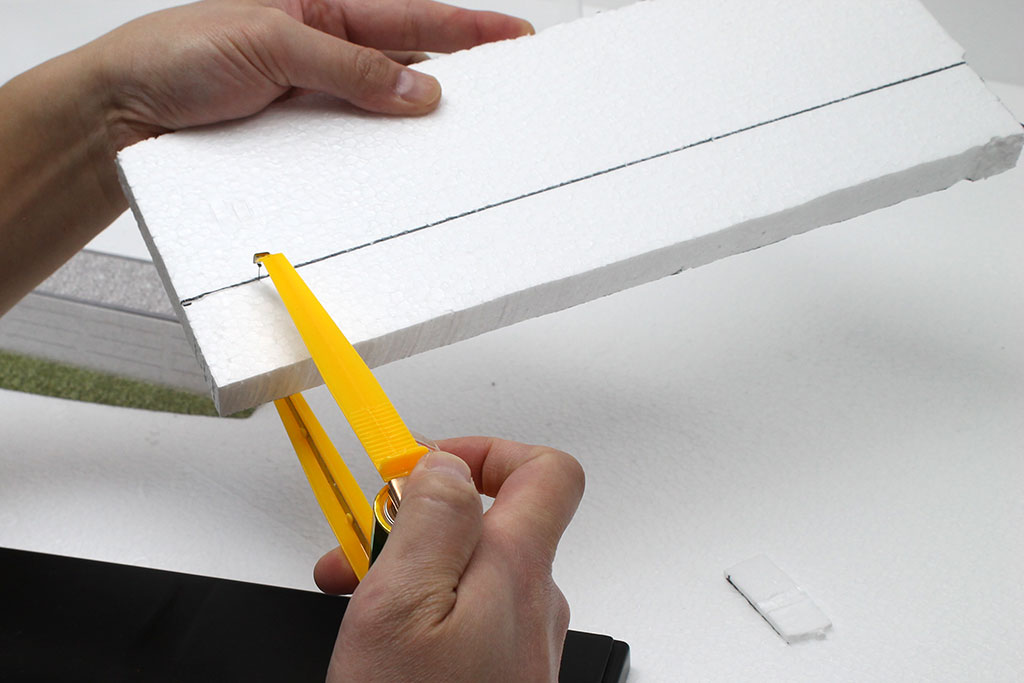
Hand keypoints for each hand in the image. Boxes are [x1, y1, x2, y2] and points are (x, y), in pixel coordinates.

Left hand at [0, 0, 531, 311]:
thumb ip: (348, 65)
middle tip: (504, 98)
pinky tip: (396, 174)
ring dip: (415, 131)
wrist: (120, 115)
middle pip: (408, 67)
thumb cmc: (173, 55)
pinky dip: (376, 168)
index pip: (411, 17)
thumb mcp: (269, 41)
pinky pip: (351, 156)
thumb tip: (416, 88)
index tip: (513, 37)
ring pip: (384, 117)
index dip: (467, 28)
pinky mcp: (300, 148)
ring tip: (458, 143)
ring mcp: (315, 104)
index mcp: (321, 9)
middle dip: (458, 80)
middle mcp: (324, 55)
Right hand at [312, 437, 584, 681]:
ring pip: (470, 571)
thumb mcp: (401, 607)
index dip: (488, 451)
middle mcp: (530, 604)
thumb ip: (433, 522)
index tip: (424, 466)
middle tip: (361, 540)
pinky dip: (422, 607)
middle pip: (492, 521)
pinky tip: (379, 634)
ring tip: (353, 592)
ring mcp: (518, 644)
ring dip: (411, 565)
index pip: (546, 472)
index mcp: (516, 571)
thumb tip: (448, 467)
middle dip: (421, 517)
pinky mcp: (498, 675)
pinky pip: (466, 616)